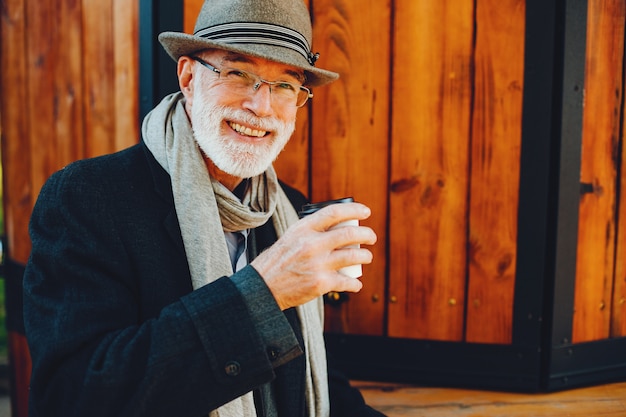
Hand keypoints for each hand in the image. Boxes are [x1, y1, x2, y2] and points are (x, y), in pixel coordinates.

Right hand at [250, 202, 376, 309]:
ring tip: (366, 257)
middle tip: (371, 237)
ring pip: (354, 256)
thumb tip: (336, 225)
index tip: (366, 212)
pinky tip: (356, 283)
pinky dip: (355, 283)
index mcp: (303, 229)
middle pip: (350, 234)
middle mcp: (312, 244)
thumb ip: (311, 231)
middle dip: (367, 234)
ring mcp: (318, 264)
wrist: (263, 287)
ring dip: (366, 257)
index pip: (334, 213)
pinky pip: (347, 281)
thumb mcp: (290, 237)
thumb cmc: (277, 262)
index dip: (354, 210)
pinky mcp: (321, 284)